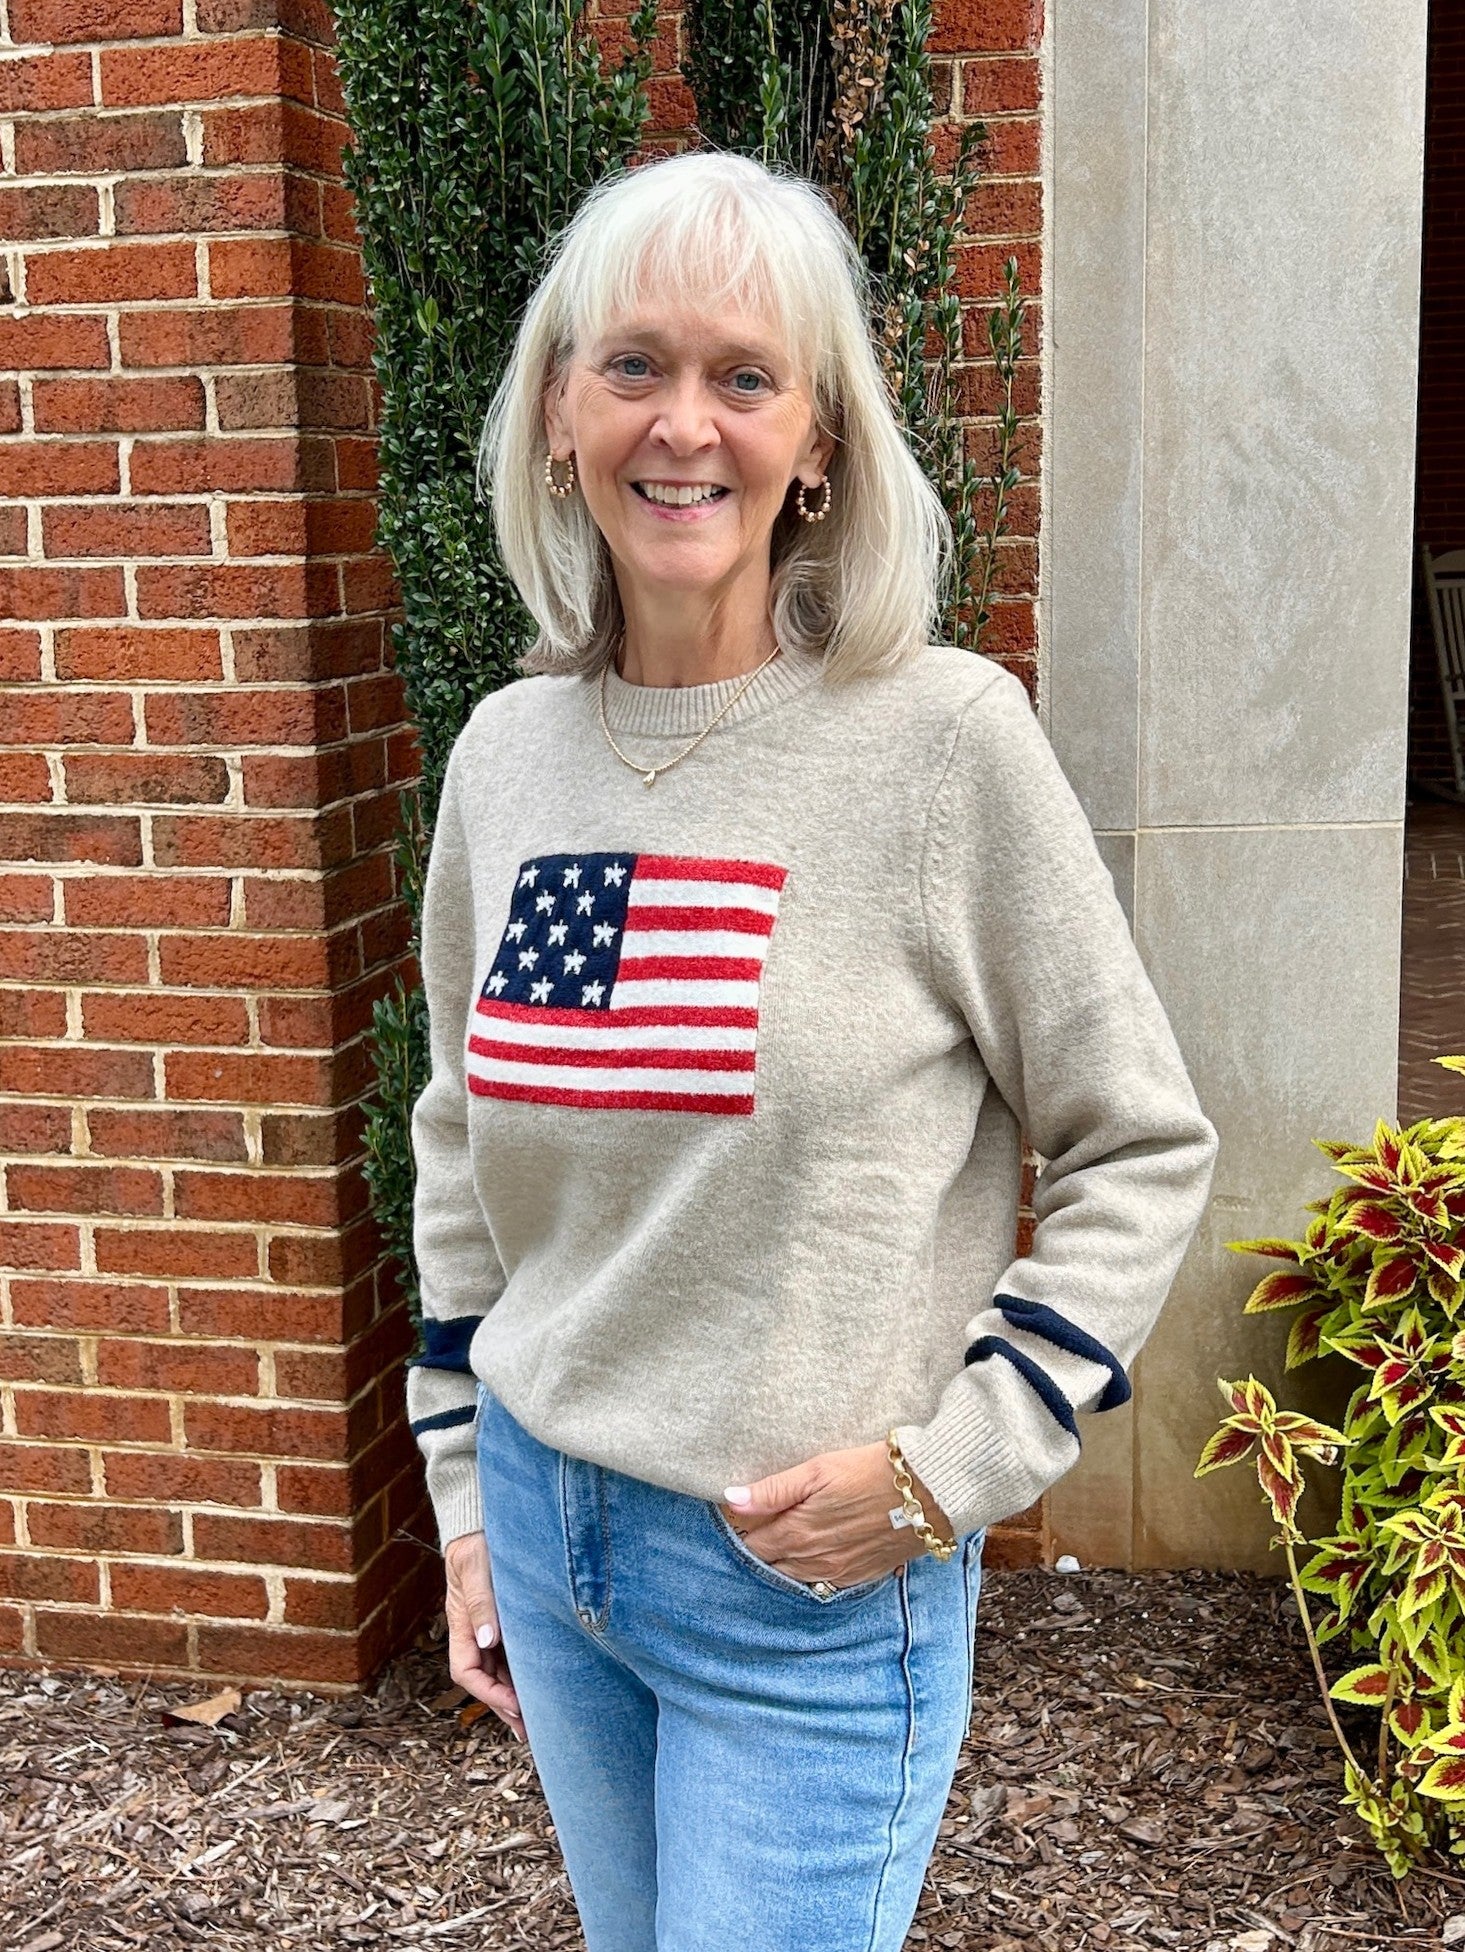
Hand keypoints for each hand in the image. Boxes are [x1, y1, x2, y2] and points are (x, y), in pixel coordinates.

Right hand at [443, 1530, 525, 1741]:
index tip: (515, 1706)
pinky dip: (521, 1672)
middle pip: (484, 1678)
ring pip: (498, 1669)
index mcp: (461, 1622)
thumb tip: (489, 1639)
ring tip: (536, 1719)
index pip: (467, 1670)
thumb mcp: (476, 1566)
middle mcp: (473, 1629)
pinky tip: (538, 1684)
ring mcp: (488, 1625)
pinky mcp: (504, 1617)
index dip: (489, 1693)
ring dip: (513, 1694)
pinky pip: (510, 1652)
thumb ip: (482, 1601)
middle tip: (529, 1731)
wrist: (480, 1518)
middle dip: (503, 1706)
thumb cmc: (477, 1539)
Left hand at [719, 1441, 955, 1587]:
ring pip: (794, 1576)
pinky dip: (810, 1571)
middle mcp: (813, 1561)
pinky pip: (822, 1583)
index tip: (740, 1512)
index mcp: (797, 1535)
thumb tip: (730, 1500)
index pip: (751, 1541)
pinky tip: (812, 1554)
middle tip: (759, 1523)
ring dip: (783, 1560)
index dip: (742, 1526)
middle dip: (759, 1545)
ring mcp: (838, 1572)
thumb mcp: (818, 1470)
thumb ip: (772, 1490)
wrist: (927, 1494)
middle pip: (769, 1562)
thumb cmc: (869, 1472)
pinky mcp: (860, 1575)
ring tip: (783, 1537)